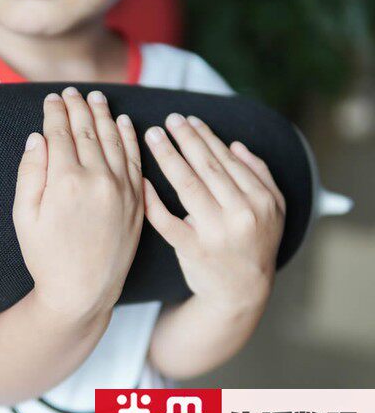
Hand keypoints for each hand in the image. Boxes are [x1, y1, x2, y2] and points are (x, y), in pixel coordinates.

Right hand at [13, 87, 143, 317]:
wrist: (83, 291)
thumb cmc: (46, 257)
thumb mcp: (24, 216)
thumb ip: (30, 172)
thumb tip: (38, 137)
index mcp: (65, 181)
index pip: (60, 133)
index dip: (55, 112)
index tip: (52, 97)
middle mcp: (97, 179)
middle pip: (87, 131)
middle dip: (78, 107)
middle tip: (72, 92)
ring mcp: (121, 189)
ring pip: (113, 139)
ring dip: (104, 115)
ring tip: (97, 98)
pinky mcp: (136, 200)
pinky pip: (134, 159)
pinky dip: (129, 137)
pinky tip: (124, 122)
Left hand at [143, 113, 285, 310]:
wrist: (241, 293)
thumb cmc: (253, 245)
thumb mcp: (273, 210)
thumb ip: (260, 174)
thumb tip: (235, 144)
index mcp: (260, 200)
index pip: (226, 160)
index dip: (205, 137)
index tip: (188, 120)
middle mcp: (240, 213)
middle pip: (206, 167)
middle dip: (184, 138)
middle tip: (167, 119)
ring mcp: (215, 232)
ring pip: (187, 185)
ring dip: (167, 156)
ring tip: (153, 137)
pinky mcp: (192, 249)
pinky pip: (167, 219)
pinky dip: (152, 199)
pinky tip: (141, 180)